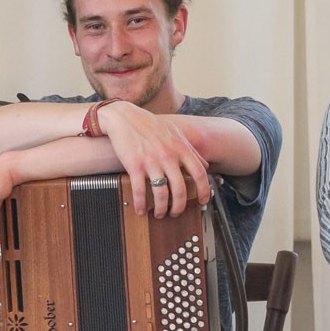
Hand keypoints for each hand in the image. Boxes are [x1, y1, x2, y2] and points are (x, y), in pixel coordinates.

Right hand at [97, 101, 211, 216]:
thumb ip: (192, 150)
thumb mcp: (175, 134)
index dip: (204, 190)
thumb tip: (205, 165)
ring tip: (159, 213)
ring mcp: (151, 161)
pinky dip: (140, 204)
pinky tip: (140, 210)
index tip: (203, 201)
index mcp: (180, 148)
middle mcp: (168, 155)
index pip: (199, 173)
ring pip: (161, 193)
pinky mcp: (134, 165)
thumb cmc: (150, 125)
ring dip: (161, 209)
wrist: (124, 117)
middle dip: (179, 206)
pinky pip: (139, 190)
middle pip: (180, 189)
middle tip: (175, 213)